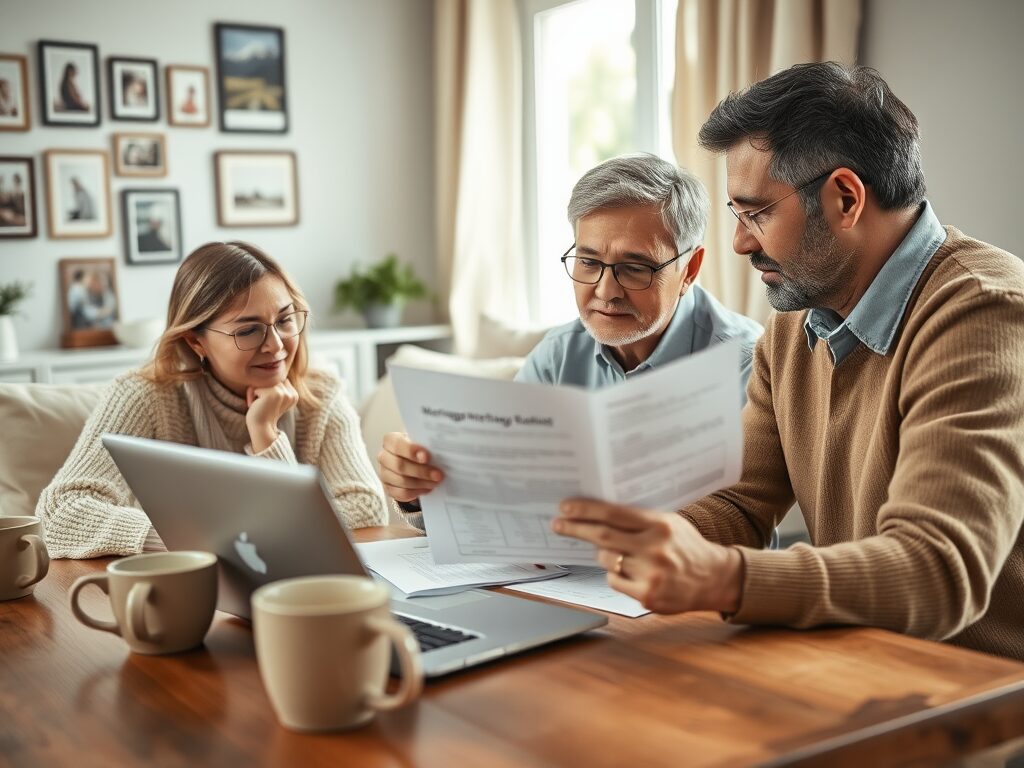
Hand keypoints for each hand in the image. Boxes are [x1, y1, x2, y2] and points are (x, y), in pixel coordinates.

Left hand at [245, 381, 297, 452]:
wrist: (261, 428)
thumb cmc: (264, 413)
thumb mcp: (275, 400)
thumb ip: (278, 388)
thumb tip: (275, 376)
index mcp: (294, 395)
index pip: (278, 381)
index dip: (269, 390)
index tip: (267, 403)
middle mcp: (291, 393)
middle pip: (271, 380)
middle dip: (261, 390)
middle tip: (260, 404)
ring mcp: (283, 393)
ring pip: (263, 382)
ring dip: (255, 392)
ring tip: (257, 404)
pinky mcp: (273, 393)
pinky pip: (256, 387)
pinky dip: (251, 396)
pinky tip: (254, 405)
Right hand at [378, 432, 443, 503]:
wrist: (412, 459)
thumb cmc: (418, 448)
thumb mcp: (421, 442)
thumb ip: (427, 444)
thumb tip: (442, 450)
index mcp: (390, 440)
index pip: (396, 444)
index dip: (411, 451)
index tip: (427, 457)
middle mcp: (384, 456)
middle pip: (399, 465)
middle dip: (421, 471)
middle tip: (438, 475)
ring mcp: (384, 473)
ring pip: (401, 481)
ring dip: (421, 483)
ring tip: (435, 482)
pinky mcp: (388, 488)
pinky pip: (400, 493)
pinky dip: (415, 492)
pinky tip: (427, 489)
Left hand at [552, 498, 743, 613]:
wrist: (714, 578)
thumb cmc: (686, 547)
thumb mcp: (669, 523)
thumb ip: (639, 518)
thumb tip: (598, 511)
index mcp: (660, 525)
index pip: (614, 514)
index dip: (586, 510)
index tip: (566, 507)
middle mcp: (654, 549)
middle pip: (603, 537)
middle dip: (576, 529)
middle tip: (558, 524)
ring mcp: (650, 574)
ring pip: (606, 560)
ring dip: (602, 554)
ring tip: (614, 552)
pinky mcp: (647, 596)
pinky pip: (614, 581)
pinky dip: (615, 574)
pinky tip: (630, 572)